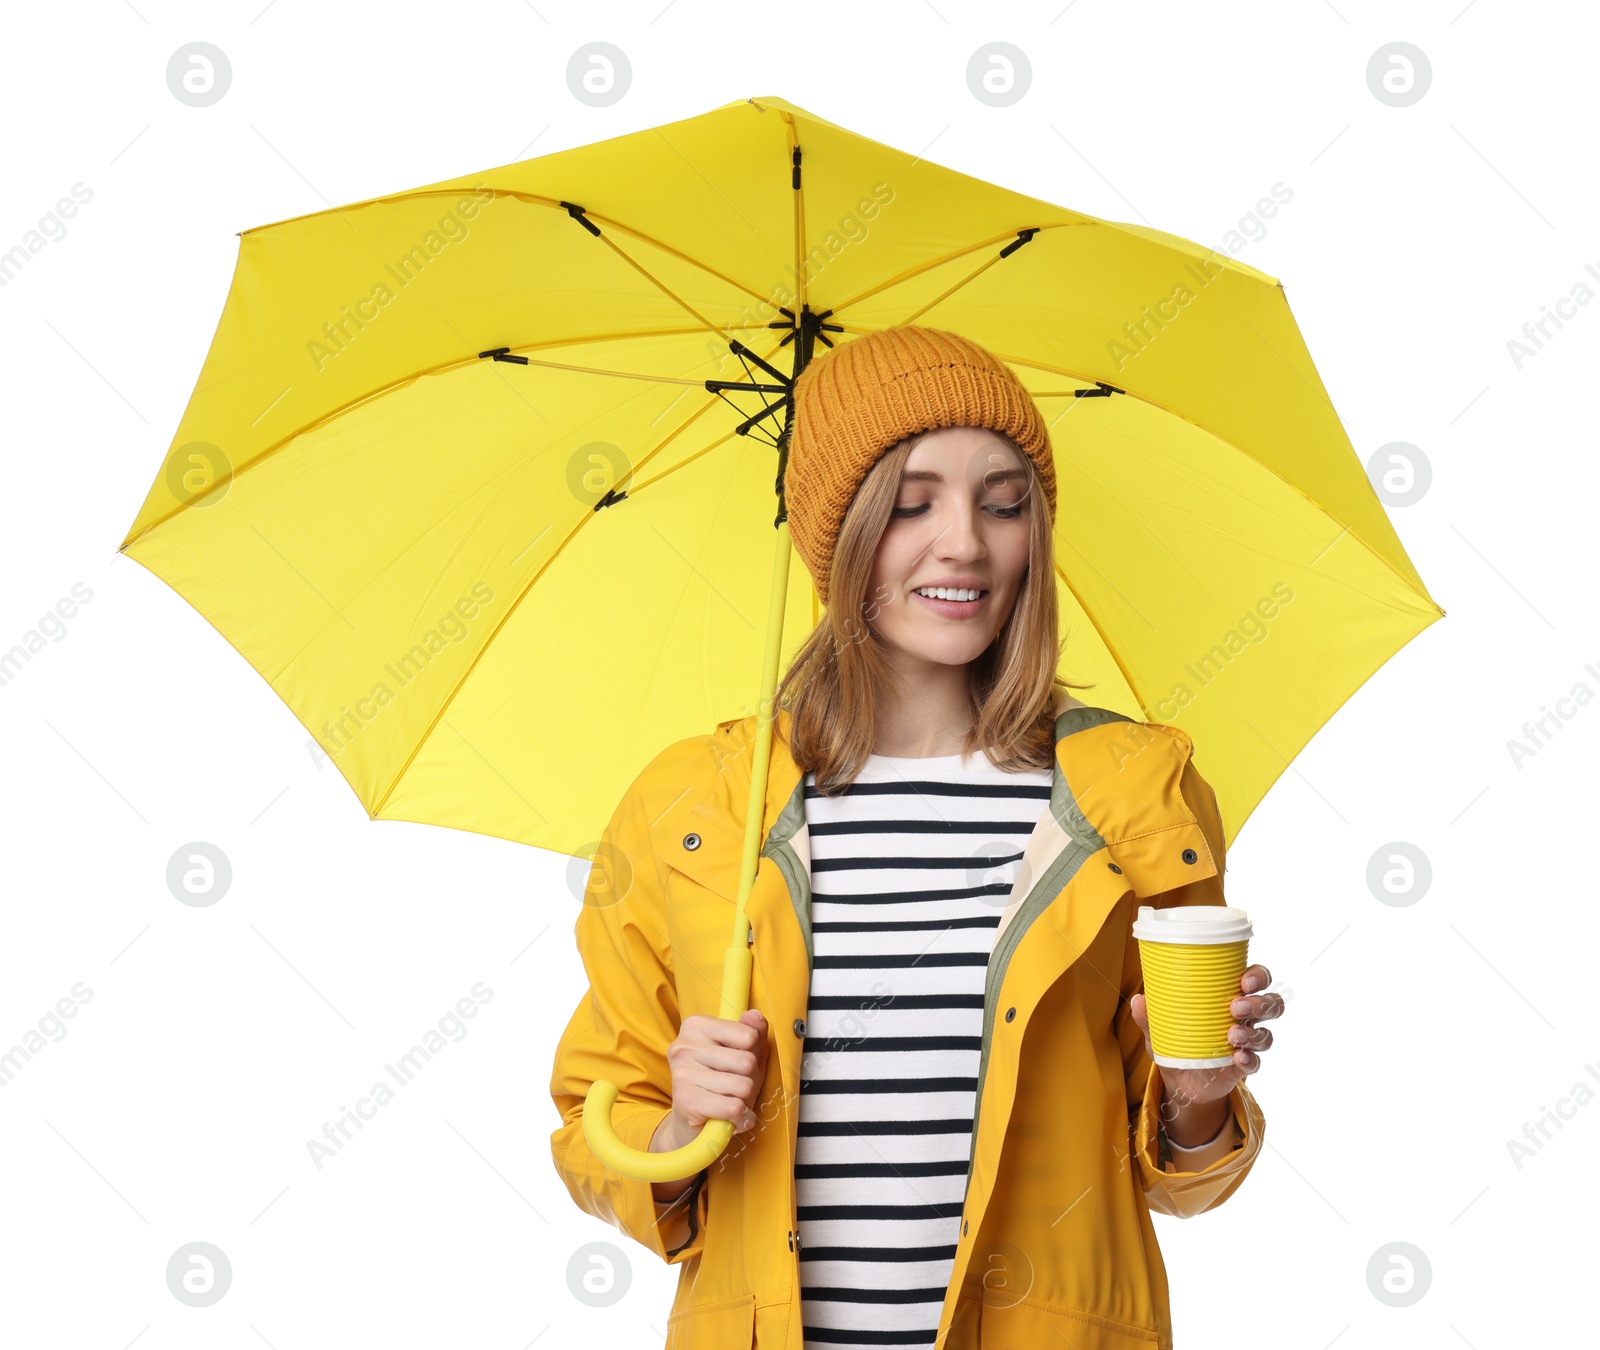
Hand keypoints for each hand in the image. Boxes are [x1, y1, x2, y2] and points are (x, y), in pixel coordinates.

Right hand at [653, 1008, 770, 1149]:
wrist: (690, 1123)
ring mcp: (682, 1072)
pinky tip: (731, 1118)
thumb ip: (753, 1032)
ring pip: (743, 1086)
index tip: (738, 1065)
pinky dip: (741, 1118)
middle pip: (747, 1062)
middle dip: (751, 1081)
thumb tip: (755, 1015)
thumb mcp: (742, 1054)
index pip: (749, 1036)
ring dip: (745, 1101)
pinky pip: (734, 1107)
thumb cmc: (720, 1084)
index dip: (754, 1055)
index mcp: (696, 1025)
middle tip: (735, 1089)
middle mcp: (685, 1045)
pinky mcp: (685, 1100)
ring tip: (730, 1102)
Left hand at [1129, 963, 1281, 1136]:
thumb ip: (1149, 1016)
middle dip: (1259, 1003)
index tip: (1244, 980)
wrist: (1179, 1082)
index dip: (1259, 976)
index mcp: (1229, 997)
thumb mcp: (1160, 1029)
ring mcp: (1246, 1043)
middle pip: (1271, 1004)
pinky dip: (1249, 1060)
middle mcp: (1245, 1018)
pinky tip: (1238, 1058)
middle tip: (1236, 1006)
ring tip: (1232, 1034)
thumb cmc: (1176, 1042)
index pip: (1257, 979)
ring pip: (1266, 1034)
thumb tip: (1137, 1000)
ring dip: (1252, 1032)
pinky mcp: (1243, 1067)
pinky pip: (1256, 1063)